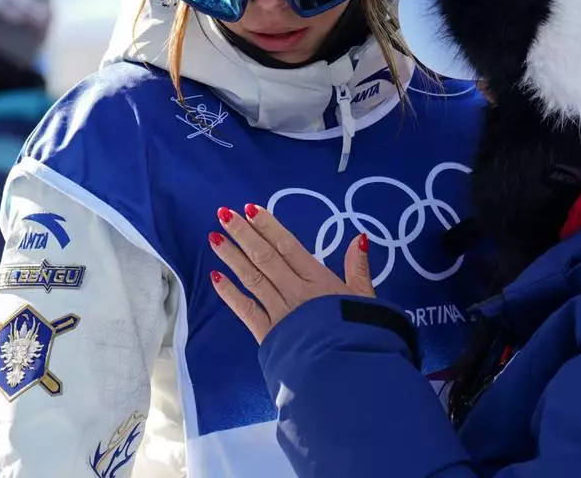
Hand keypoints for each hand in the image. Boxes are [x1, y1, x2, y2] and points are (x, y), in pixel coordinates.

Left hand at [209, 204, 374, 342]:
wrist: (346, 372)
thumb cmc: (360, 334)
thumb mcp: (366, 299)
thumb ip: (358, 269)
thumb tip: (359, 238)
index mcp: (319, 280)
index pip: (288, 246)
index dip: (269, 226)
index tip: (251, 209)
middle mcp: (294, 291)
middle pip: (264, 257)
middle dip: (243, 234)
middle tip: (223, 214)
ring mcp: (279, 312)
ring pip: (251, 278)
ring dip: (232, 257)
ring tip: (214, 238)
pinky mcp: (268, 335)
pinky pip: (246, 310)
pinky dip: (230, 294)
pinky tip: (216, 278)